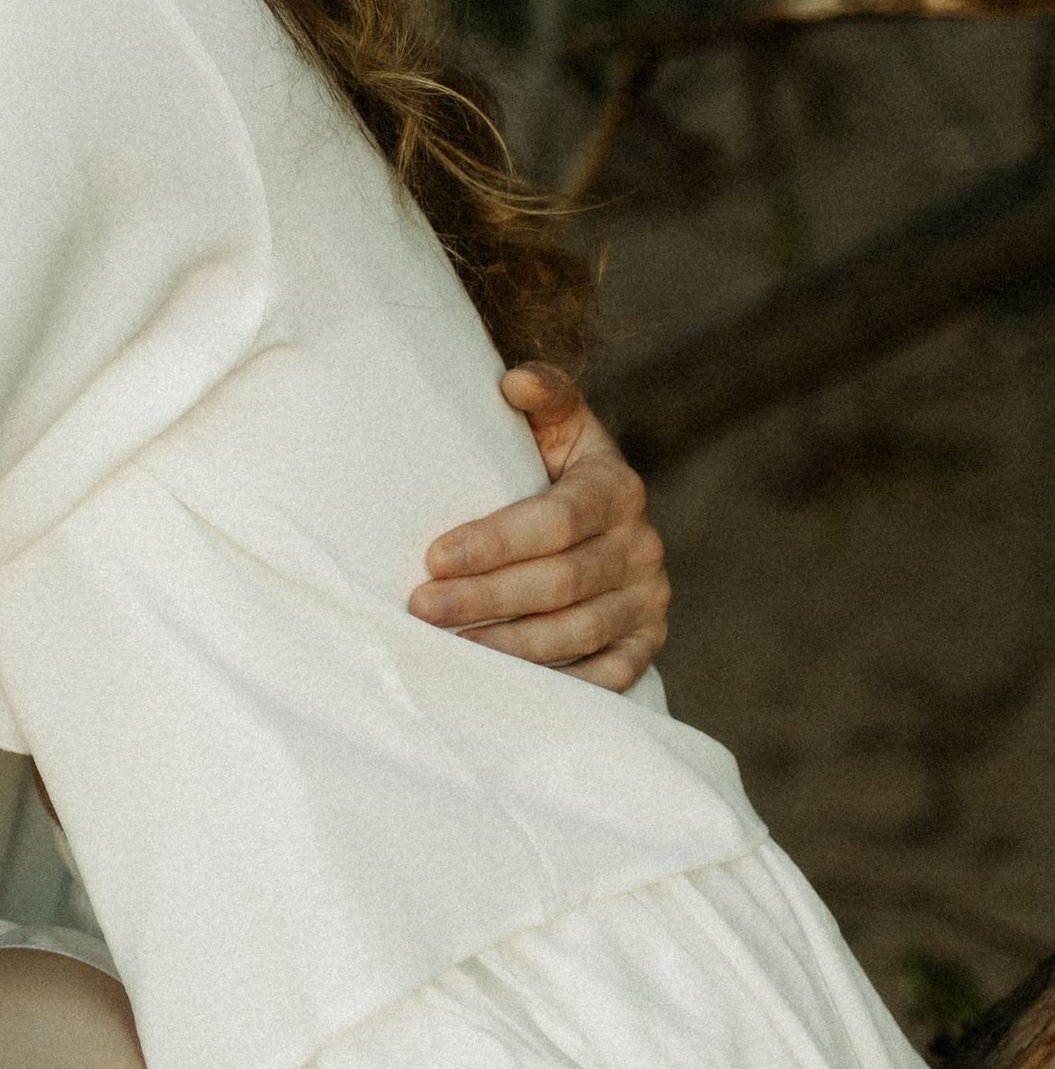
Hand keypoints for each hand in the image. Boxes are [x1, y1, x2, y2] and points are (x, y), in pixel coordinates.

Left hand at [410, 364, 666, 690]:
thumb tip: (514, 381)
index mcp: (616, 488)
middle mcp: (642, 546)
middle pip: (561, 583)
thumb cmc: (549, 469)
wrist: (596, 520)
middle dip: (486, 599)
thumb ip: (543, 397)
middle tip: (421, 608)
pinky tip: (502, 687)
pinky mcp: (645, 644)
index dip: (495, 542)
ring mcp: (648, 600)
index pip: (557, 520)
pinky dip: (558, 686)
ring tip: (448, 651)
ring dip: (510, 647)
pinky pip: (607, 677)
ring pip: (577, 633)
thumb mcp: (554, 427)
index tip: (433, 556)